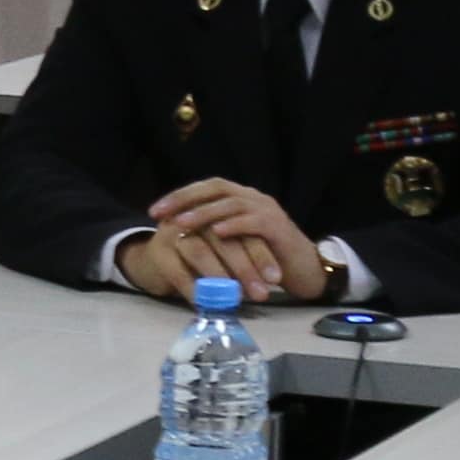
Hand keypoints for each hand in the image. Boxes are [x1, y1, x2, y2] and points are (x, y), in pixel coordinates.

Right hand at [114, 218, 260, 301]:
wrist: (153, 260)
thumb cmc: (195, 257)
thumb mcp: (220, 250)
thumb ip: (241, 253)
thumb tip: (270, 279)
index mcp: (214, 212)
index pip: (242, 229)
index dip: (261, 254)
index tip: (276, 279)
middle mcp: (193, 217)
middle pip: (223, 239)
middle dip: (246, 267)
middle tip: (261, 293)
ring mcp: (173, 233)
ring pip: (200, 252)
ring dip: (220, 278)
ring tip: (235, 299)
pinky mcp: (158, 252)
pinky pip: (178, 272)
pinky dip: (195, 289)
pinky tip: (208, 304)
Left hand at [149, 178, 331, 303]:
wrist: (306, 271)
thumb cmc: (266, 260)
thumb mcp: (235, 244)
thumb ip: (213, 234)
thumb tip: (177, 234)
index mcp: (241, 199)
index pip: (207, 188)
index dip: (180, 196)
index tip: (154, 211)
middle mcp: (254, 198)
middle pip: (216, 188)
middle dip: (185, 199)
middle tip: (160, 213)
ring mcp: (267, 209)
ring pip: (231, 203)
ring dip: (203, 212)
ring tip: (181, 223)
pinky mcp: (278, 227)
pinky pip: (253, 221)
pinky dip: (233, 225)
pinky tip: (216, 232)